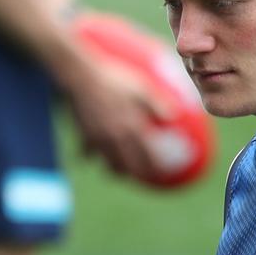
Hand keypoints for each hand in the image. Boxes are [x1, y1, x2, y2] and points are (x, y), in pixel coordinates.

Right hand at [60, 58, 171, 179]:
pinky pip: (88, 152)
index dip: (154, 167)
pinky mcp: (84, 135)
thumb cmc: (114, 80)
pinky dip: (91, 156)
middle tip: (142, 175)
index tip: (162, 173)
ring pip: (106, 163)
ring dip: (114, 169)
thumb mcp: (140, 88)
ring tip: (119, 169)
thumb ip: (156, 104)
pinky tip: (92, 155)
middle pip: (125, 165)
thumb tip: (173, 116)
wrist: (82, 79)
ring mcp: (98, 139)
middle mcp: (115, 138)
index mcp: (131, 128)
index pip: (146, 156)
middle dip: (134, 173)